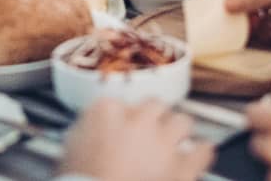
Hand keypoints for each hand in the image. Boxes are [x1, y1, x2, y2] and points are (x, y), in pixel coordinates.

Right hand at [59, 98, 214, 180]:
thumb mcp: (67, 154)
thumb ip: (81, 135)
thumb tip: (86, 132)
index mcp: (105, 113)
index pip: (116, 104)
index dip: (120, 118)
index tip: (119, 128)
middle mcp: (138, 120)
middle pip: (154, 105)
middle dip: (153, 119)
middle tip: (148, 133)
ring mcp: (163, 142)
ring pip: (182, 121)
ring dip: (178, 131)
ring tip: (175, 141)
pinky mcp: (183, 167)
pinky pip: (203, 151)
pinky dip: (201, 153)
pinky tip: (200, 155)